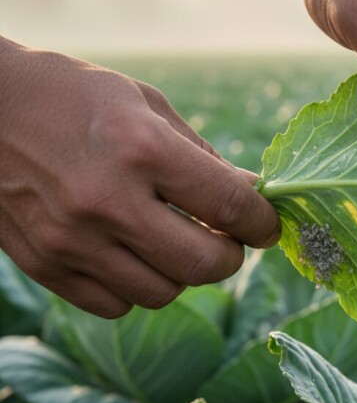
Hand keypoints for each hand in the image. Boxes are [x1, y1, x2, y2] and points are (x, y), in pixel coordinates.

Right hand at [0, 39, 280, 317]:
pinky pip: (116, 305)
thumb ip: (204, 157)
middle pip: (203, 264)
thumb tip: (254, 195)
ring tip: (175, 241)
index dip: (262, 222)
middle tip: (227, 239)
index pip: (229, 206)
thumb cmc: (75, 97)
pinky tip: (134, 253)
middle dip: (230, 256)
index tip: (267, 225)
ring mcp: (71, 240)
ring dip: (183, 273)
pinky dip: (138, 287)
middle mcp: (107, 201)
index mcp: (141, 149)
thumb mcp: (148, 105)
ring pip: (163, 293)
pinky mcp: (43, 264)